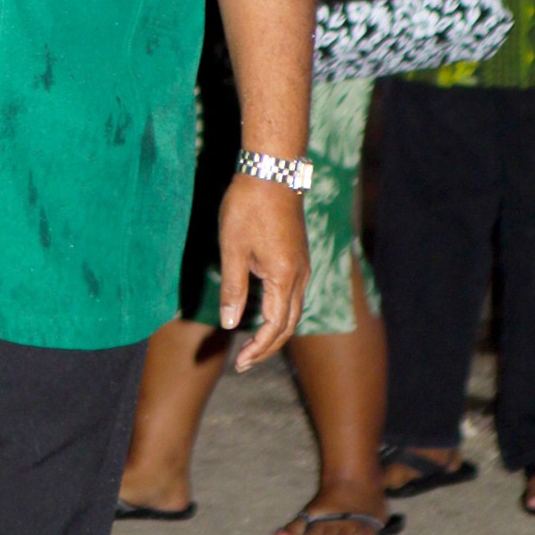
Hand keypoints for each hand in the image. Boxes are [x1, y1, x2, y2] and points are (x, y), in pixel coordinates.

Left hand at [217, 175, 308, 369]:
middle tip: (245, 363)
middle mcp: (300, 277)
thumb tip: (232, 324)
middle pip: (288, 325)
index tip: (240, 364)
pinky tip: (262, 312)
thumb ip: (234, 289)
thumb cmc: (248, 207)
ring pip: (293, 311)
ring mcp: (303, 266)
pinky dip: (280, 313)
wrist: (272, 170)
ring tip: (252, 345)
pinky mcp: (299, 257)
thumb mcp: (232, 248)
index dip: (258, 349)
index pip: (275, 328)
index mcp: (284, 279)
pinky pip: (293, 295)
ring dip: (275, 332)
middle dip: (268, 347)